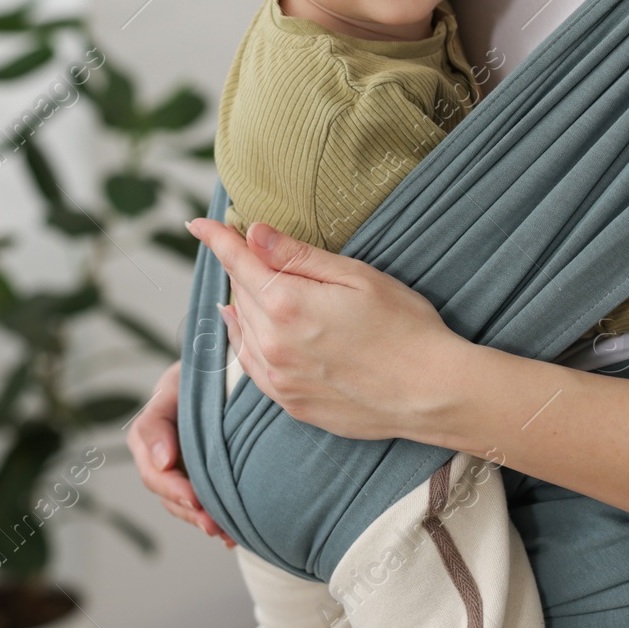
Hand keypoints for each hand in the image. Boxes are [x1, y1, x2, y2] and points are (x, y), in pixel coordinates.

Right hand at [124, 359, 234, 546]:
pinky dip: (216, 521)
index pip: (152, 462)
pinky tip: (233, 537)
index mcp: (150, 429)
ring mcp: (179, 467)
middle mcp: (159, 452)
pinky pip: (201, 506)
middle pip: (165, 489)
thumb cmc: (204, 370)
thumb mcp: (179, 381)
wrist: (228, 371)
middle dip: (188, 508)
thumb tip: (162, 460)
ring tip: (225, 533)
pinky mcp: (200, 477)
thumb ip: (161, 418)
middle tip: (211, 523)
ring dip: (201, 520)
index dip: (171, 484)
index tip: (193, 497)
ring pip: (181, 503)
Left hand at [185, 216, 462, 440]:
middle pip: (240, 293)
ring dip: (240, 302)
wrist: (431, 393)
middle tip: (243, 246)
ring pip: (241, 329)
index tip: (198, 224)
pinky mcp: (291, 403)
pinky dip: (244, 340)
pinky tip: (244, 328)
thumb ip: (298, 257)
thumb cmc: (405, 327)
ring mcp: (280, 379)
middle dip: (239, 266)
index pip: (239, 262)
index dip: (217, 239)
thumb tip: (254, 233)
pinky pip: (251, 366)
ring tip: (245, 282)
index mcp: (288, 305)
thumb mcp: (357, 277)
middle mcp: (273, 344)